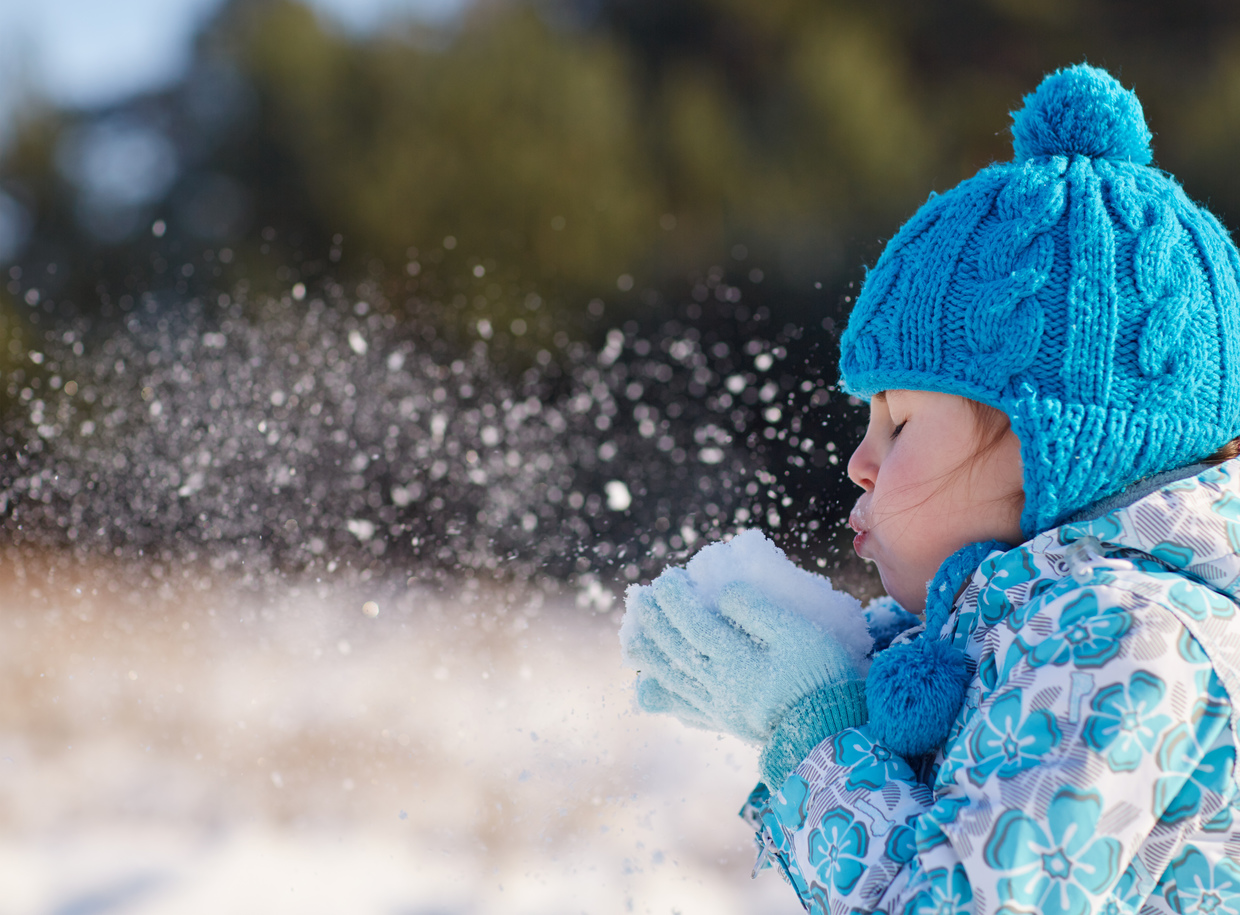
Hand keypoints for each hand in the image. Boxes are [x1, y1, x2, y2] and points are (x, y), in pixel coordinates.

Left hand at [621, 568, 869, 783]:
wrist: (831, 736)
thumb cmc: (820, 677)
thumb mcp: (799, 634)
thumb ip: (760, 612)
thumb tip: (723, 594)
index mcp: (737, 661)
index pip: (695, 626)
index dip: (677, 602)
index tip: (667, 579)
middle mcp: (720, 686)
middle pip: (678, 651)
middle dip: (657, 623)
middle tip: (642, 597)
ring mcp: (720, 708)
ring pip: (674, 679)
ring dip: (651, 656)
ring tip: (633, 638)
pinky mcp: (726, 724)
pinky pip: (687, 709)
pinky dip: (666, 698)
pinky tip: (650, 690)